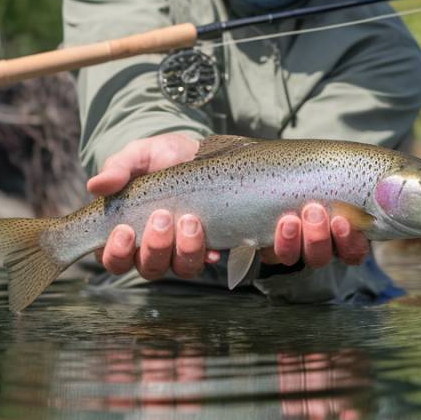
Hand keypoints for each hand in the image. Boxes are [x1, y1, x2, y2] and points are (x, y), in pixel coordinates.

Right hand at [88, 133, 371, 280]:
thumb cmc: (181, 158)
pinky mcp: (287, 244)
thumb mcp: (150, 154)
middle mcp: (196, 254)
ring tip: (279, 215)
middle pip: (179, 270)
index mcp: (156, 239)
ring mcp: (243, 253)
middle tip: (187, 220)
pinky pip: (308, 257)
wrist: (228, 149)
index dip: (125, 252)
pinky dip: (322, 242)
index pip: (130, 260)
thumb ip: (125, 166)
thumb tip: (98, 184)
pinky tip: (322, 215)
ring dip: (265, 244)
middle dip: (181, 248)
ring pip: (251, 268)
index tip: (131, 229)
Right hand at [88, 133, 213, 280]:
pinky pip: (205, 261)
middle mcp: (149, 249)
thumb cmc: (159, 158)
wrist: (196, 153)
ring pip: (179, 268)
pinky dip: (207, 254)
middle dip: (155, 245)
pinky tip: (212, 247)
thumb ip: (117, 169)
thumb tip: (94, 185)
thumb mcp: (137, 156)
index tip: (125, 230)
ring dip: (184, 249)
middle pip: (147, 267)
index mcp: (123, 233)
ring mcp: (177, 251)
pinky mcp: (204, 247)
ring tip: (189, 220)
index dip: (116, 252)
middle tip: (162, 216)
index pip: (112, 259)